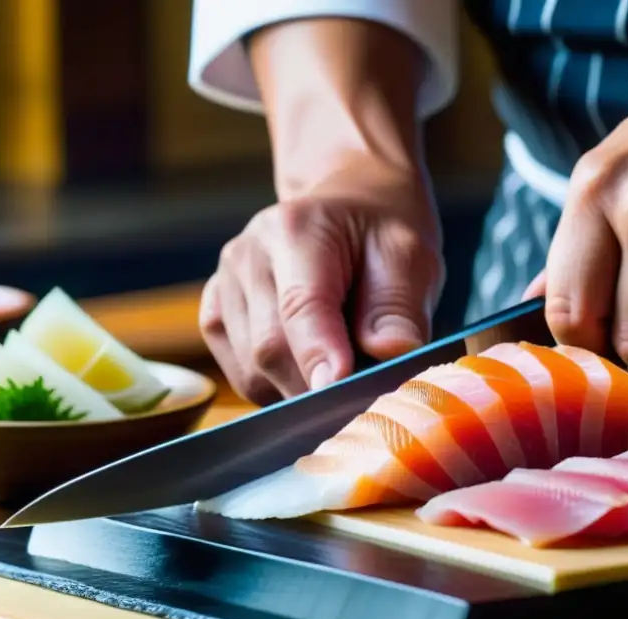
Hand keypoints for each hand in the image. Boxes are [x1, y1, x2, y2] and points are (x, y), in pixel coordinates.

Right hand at [199, 156, 443, 404]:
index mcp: (296, 231)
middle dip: (317, 387)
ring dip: (300, 390)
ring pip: (252, 373)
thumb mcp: (410, 259)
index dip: (318, 356)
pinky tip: (311, 370)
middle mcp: (247, 256)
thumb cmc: (381, 239)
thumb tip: (390, 352)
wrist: (350, 212)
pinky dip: (279, 389)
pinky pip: (242, 377)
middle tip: (364, 397)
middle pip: (269, 350)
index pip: (300, 307)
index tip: (339, 390)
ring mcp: (225, 287)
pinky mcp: (217, 316)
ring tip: (342, 369)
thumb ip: (398, 307)